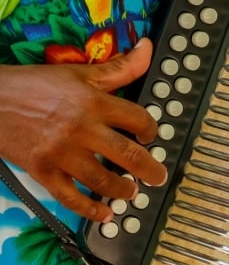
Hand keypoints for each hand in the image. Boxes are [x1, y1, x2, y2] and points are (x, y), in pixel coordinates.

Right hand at [0, 39, 167, 220]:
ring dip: (124, 191)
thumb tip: (146, 50)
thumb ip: (118, 67)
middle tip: (158, 176)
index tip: (152, 136)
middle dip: (150, 170)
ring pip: (103, 180)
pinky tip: (104, 214)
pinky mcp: (43, 171)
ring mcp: (62, 153)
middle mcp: (82, 129)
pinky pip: (70, 197)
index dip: (152, 130)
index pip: (138, 120)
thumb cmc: (34, 86)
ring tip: (132, 192)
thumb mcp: (79, 72)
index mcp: (94, 102)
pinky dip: (90, 209)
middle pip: (128, 155)